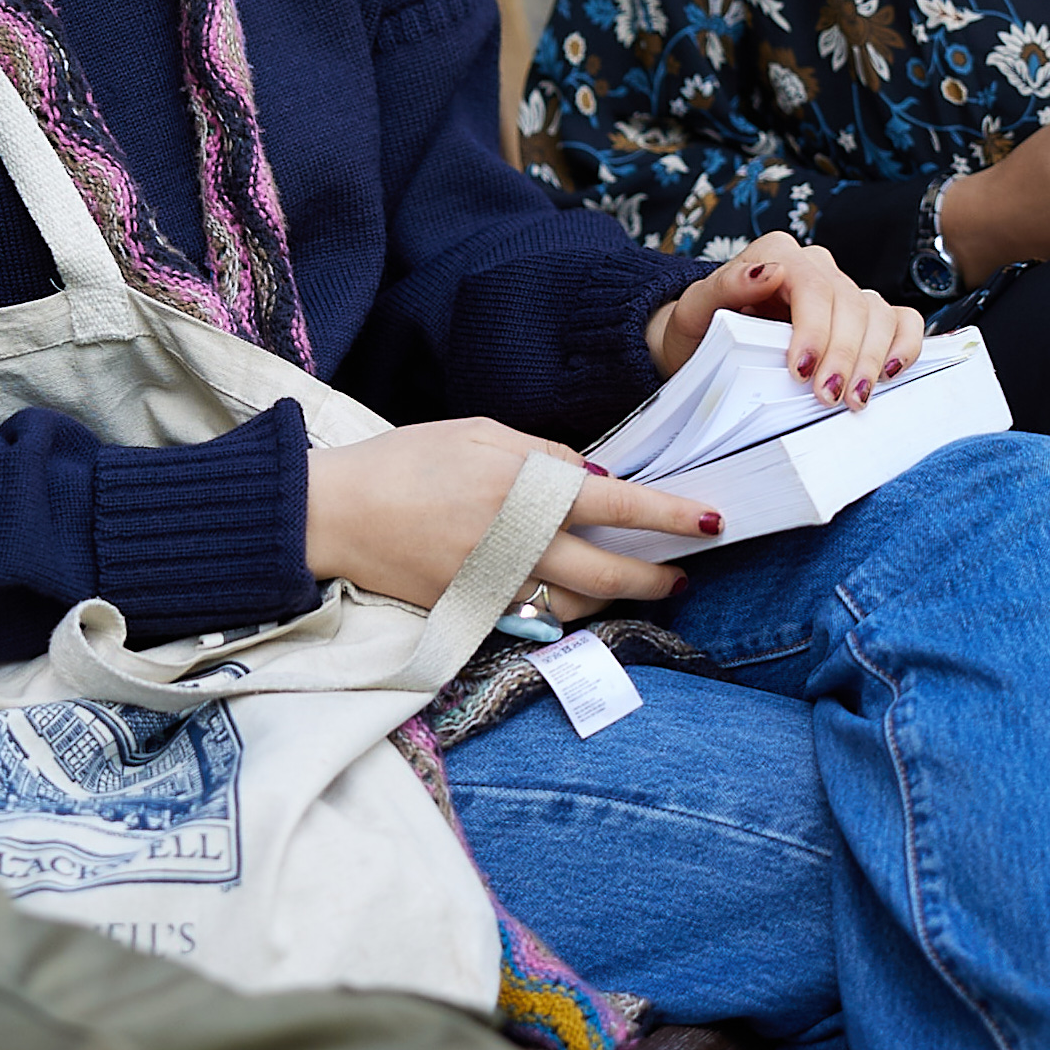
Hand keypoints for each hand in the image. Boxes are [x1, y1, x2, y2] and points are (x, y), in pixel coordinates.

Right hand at [306, 420, 719, 622]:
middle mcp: (522, 543)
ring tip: (636, 585)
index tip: (714, 521)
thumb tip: (592, 477)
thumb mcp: (477, 431)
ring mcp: (500, 585)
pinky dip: (566, 609)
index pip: (622, 506)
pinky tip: (576, 596)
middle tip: (681, 573)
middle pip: (613, 573)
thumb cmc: (405, 461)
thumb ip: (542, 451)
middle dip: (658, 576)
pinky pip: (539, 618)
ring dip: (616, 598)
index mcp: (527, 488)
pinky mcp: (477, 612)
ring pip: (581, 605)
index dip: (674, 515)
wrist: (336, 515)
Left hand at [644, 228, 925, 409]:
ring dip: (872, 359)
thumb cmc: (699, 328)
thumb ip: (725, 286)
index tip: (801, 370)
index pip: (811, 285)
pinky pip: (901, 320)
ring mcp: (844, 290)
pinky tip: (888, 374)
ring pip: (878, 313)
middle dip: (843, 354)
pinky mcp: (864, 317)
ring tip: (855, 399)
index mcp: (777, 254)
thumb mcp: (694, 310)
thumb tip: (769, 271)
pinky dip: (904, 345)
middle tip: (828, 397)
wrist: (706, 346)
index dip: (814, 328)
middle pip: (849, 302)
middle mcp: (816, 266)